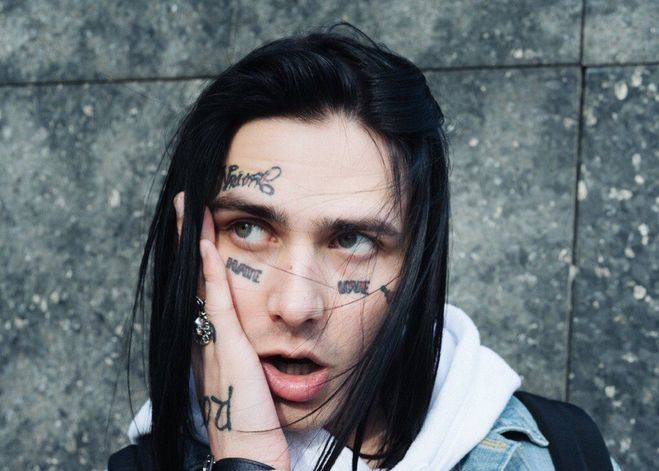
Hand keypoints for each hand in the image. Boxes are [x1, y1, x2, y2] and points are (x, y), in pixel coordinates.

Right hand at [174, 192, 289, 469]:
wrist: (250, 460)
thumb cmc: (258, 429)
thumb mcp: (258, 386)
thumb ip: (260, 362)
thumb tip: (277, 349)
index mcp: (217, 345)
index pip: (207, 291)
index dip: (202, 258)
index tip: (201, 229)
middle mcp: (208, 339)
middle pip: (197, 278)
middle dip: (189, 239)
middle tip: (186, 204)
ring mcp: (214, 342)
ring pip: (201, 282)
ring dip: (194, 242)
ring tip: (189, 206)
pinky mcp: (227, 350)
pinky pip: (216, 302)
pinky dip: (210, 271)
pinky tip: (205, 242)